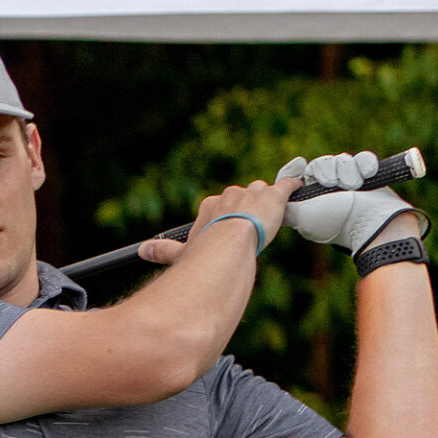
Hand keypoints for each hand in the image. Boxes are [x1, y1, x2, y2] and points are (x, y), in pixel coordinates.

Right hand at [138, 178, 289, 265]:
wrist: (229, 243)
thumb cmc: (204, 251)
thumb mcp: (182, 252)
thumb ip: (163, 250)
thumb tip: (141, 251)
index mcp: (210, 205)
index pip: (221, 203)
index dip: (227, 216)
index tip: (229, 228)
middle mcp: (230, 194)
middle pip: (242, 195)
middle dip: (247, 207)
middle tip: (250, 227)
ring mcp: (253, 193)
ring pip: (262, 192)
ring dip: (266, 202)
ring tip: (270, 216)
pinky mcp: (274, 196)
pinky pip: (285, 186)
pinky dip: (292, 186)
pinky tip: (297, 186)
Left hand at [280, 151, 423, 254]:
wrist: (370, 224)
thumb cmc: (334, 221)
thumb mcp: (301, 217)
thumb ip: (285, 205)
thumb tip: (271, 199)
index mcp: (309, 197)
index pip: (297, 177)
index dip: (295, 169)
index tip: (299, 164)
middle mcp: (327, 189)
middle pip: (319, 164)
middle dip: (325, 170)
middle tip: (331, 182)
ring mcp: (348, 181)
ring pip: (340, 160)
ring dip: (345, 170)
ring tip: (352, 184)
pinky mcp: (367, 176)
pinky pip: (362, 159)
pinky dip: (364, 164)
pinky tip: (365, 174)